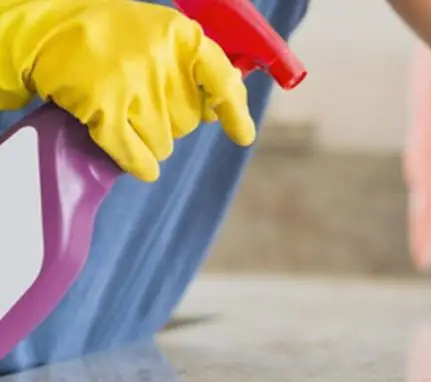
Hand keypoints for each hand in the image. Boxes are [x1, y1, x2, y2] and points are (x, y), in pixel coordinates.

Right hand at [0, 0, 255, 181]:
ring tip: (126, 112)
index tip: (242, 136)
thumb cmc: (116, 37)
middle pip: (189, 121)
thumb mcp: (161, 36)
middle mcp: (161, 59)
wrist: (50, 31)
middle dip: (173, 121)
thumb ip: (194, 68)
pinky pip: (135, 153)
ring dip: (149, 139)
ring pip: (164, 142)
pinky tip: (138, 163)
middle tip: (144, 99)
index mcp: (182, 37)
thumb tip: (223, 111)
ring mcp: (132, 84)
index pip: (222, 80)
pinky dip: (137, 162)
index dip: (234, 111)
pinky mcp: (103, 107)